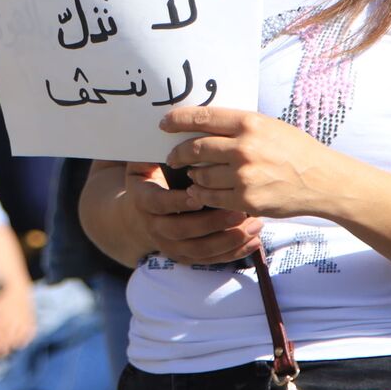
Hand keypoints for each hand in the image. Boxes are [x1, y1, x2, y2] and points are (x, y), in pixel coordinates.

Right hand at [122, 162, 262, 265]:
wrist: (136, 218)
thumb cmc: (149, 182)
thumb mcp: (141, 166)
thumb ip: (151, 152)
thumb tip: (161, 130)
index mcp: (144, 201)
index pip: (160, 203)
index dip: (178, 201)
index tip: (199, 194)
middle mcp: (155, 227)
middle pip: (183, 230)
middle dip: (212, 223)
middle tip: (239, 210)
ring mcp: (171, 246)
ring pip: (200, 250)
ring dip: (228, 240)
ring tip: (254, 226)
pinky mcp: (187, 257)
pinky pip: (211, 259)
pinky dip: (233, 253)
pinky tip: (254, 241)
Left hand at [162, 106, 342, 219]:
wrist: (321, 180)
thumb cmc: (294, 150)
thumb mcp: (268, 126)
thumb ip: (238, 126)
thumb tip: (202, 123)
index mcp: (249, 123)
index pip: (202, 117)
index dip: (177, 120)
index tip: (164, 124)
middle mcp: (244, 148)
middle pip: (195, 149)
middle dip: (178, 154)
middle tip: (172, 157)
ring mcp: (244, 176)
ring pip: (200, 175)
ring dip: (193, 176)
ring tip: (194, 175)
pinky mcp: (246, 199)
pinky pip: (212, 197)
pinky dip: (202, 195)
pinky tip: (201, 192)